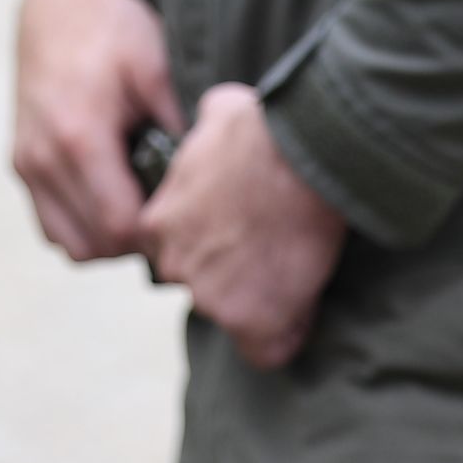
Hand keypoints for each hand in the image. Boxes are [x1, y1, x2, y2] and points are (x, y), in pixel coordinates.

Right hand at [11, 0, 178, 262]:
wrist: (60, 0)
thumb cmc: (115, 29)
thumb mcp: (158, 68)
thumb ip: (180, 128)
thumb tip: (212, 180)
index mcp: (78, 137)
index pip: (121, 227)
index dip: (161, 231)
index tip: (191, 211)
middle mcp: (42, 159)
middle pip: (96, 246)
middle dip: (139, 240)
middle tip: (176, 210)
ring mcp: (27, 164)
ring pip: (71, 243)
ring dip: (109, 238)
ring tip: (146, 202)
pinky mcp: (21, 164)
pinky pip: (53, 224)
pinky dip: (84, 225)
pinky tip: (117, 194)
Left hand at [140, 82, 346, 368]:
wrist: (301, 153)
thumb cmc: (265, 126)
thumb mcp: (217, 113)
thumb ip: (205, 131)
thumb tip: (215, 119)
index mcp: (157, 222)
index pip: (176, 251)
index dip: (214, 244)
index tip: (244, 230)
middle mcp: (175, 264)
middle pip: (203, 285)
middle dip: (235, 273)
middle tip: (275, 245)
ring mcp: (211, 296)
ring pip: (235, 313)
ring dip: (264, 299)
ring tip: (298, 266)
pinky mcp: (252, 320)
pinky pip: (269, 349)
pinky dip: (288, 334)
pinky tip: (305, 308)